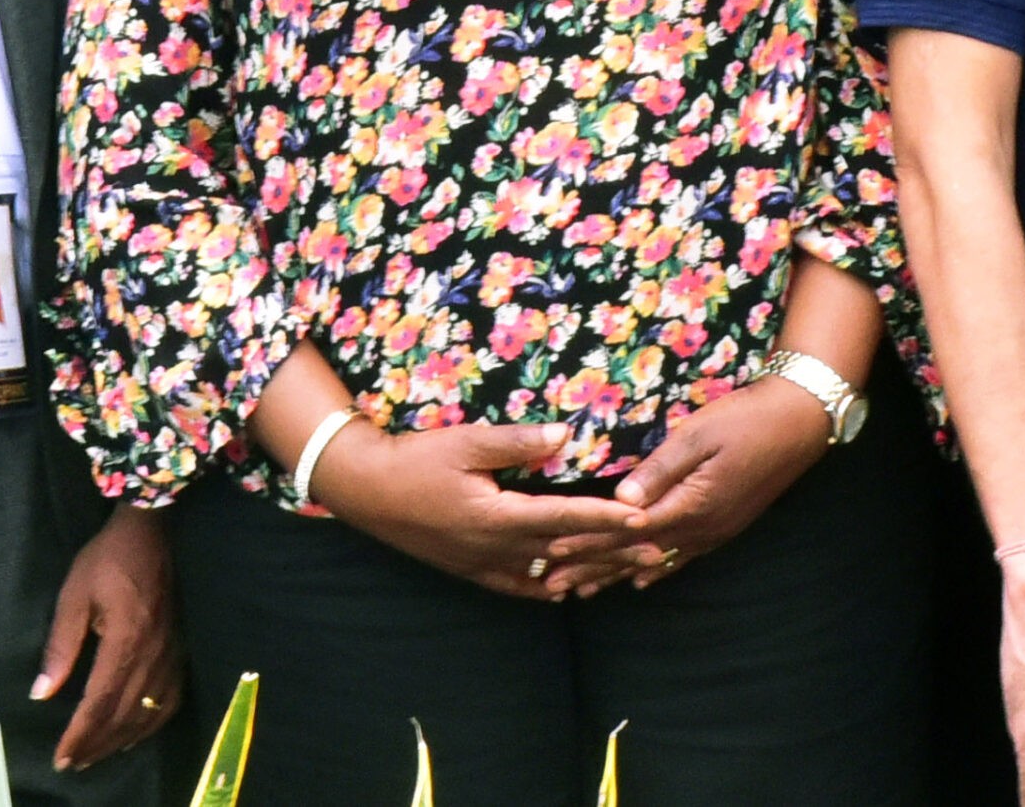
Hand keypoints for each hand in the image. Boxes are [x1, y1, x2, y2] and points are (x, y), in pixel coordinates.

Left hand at [33, 504, 183, 773]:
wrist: (152, 530)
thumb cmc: (108, 559)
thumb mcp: (75, 594)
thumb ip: (60, 645)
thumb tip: (42, 693)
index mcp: (126, 641)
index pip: (100, 703)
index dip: (80, 735)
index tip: (61, 758)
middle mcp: (153, 654)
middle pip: (124, 714)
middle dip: (97, 744)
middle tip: (72, 764)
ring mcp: (172, 653)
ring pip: (149, 711)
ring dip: (122, 739)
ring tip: (98, 755)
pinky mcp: (180, 648)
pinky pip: (171, 698)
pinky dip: (153, 722)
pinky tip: (138, 731)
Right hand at [319, 420, 637, 598]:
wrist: (367, 492)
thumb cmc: (417, 461)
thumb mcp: (466, 443)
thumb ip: (517, 442)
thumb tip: (565, 435)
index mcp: (497, 518)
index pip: (565, 519)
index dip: (607, 519)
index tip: (643, 518)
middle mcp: (495, 550)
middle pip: (565, 554)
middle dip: (612, 551)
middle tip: (656, 549)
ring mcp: (482, 566)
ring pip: (546, 575)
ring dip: (587, 572)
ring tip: (625, 570)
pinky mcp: (470, 570)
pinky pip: (518, 585)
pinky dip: (547, 585)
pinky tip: (562, 588)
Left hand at [558, 377, 828, 595]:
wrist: (799, 422)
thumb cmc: (746, 419)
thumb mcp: (699, 434)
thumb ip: (660, 469)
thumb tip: (619, 503)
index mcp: (689, 505)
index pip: (625, 529)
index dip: (587, 540)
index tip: (551, 549)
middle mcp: (699, 528)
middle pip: (634, 553)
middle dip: (592, 567)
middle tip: (551, 583)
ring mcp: (713, 532)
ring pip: (653, 561)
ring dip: (615, 575)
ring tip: (582, 591)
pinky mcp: (723, 526)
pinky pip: (681, 557)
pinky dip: (654, 571)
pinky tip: (639, 582)